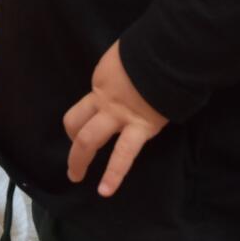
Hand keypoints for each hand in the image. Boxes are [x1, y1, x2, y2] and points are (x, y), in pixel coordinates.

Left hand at [63, 41, 167, 197]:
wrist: (168, 53)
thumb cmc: (152, 49)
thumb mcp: (130, 55)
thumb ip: (127, 69)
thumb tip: (134, 71)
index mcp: (103, 80)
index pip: (88, 103)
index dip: (87, 116)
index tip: (95, 124)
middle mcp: (105, 100)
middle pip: (76, 121)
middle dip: (72, 142)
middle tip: (72, 160)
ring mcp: (120, 116)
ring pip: (89, 139)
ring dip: (79, 160)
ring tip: (76, 176)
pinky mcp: (140, 128)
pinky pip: (124, 155)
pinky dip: (114, 174)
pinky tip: (105, 191)